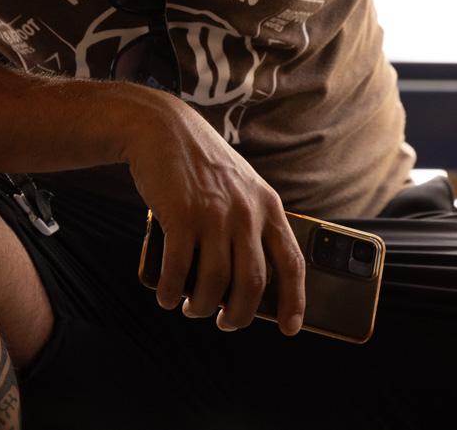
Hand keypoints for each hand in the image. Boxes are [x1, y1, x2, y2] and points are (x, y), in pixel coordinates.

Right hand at [121, 94, 304, 335]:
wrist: (162, 128)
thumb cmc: (200, 163)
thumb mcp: (241, 186)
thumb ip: (250, 222)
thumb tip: (245, 279)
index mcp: (268, 205)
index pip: (292, 262)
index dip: (295, 301)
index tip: (291, 327)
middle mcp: (246, 212)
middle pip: (253, 283)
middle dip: (238, 315)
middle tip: (223, 322)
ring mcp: (214, 214)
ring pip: (216, 283)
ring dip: (202, 306)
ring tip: (191, 308)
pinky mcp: (181, 215)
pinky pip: (180, 270)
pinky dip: (172, 292)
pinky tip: (167, 296)